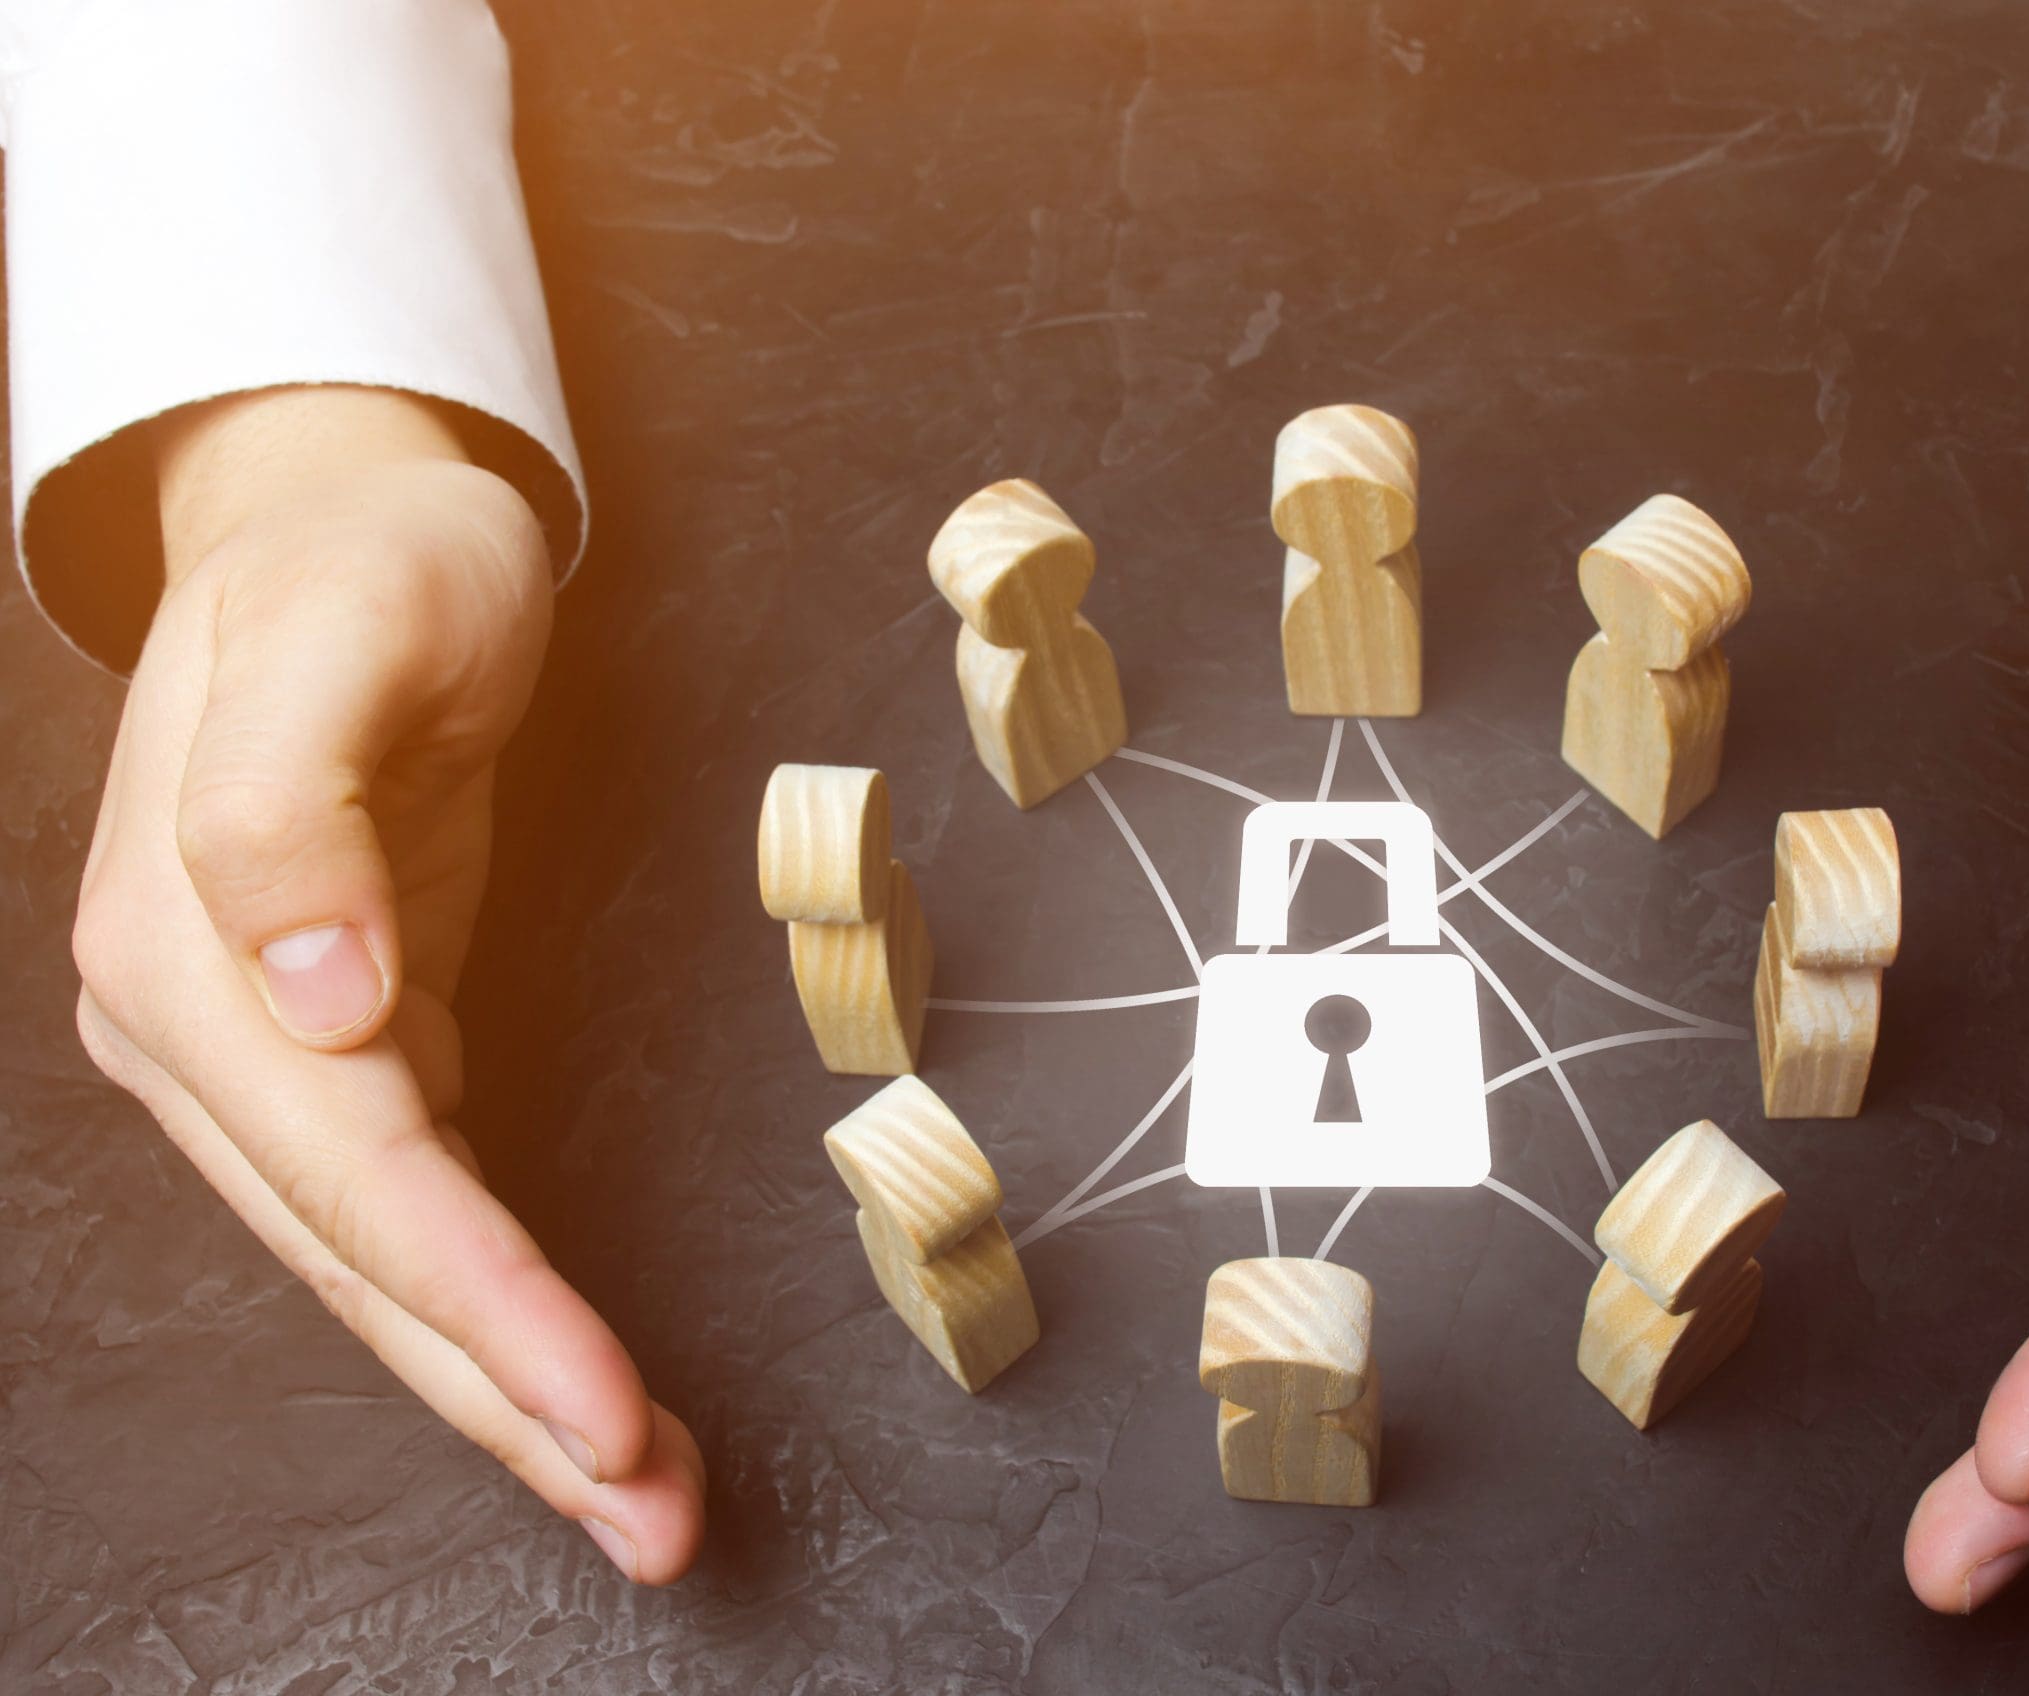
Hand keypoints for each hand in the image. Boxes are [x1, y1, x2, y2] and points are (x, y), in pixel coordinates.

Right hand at [71, 386, 703, 1581]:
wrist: (349, 516)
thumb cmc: (367, 559)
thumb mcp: (340, 637)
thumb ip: (292, 812)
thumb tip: (308, 1001)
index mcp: (190, 956)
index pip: (356, 1178)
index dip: (479, 1306)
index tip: (601, 1408)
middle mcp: (215, 1035)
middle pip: (374, 1267)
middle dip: (514, 1405)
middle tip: (656, 1521)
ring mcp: (277, 1054)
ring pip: (399, 1268)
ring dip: (515, 1393)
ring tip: (643, 1496)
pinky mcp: (359, 1045)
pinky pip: (430, 1211)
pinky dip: (508, 1304)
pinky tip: (576, 1374)